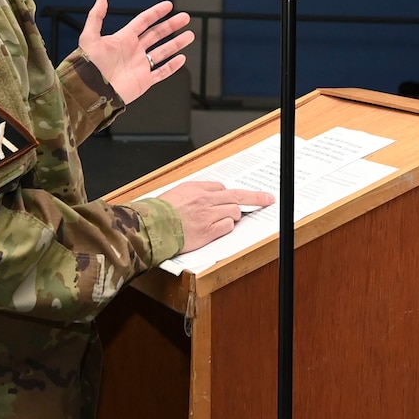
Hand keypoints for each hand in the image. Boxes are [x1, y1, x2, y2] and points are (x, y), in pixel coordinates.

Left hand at [79, 0, 193, 105]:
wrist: (90, 91)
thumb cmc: (87, 66)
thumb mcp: (89, 37)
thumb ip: (96, 16)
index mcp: (123, 39)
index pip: (143, 21)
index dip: (156, 13)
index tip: (168, 6)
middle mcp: (133, 51)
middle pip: (157, 34)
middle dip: (172, 25)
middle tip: (185, 18)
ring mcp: (140, 65)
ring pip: (163, 52)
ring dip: (176, 43)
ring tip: (189, 35)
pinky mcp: (144, 81)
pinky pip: (161, 72)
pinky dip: (172, 66)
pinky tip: (181, 59)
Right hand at [158, 180, 276, 252]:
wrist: (151, 227)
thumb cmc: (158, 214)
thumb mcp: (174, 194)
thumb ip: (192, 194)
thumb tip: (206, 196)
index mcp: (195, 188)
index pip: (220, 187)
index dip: (228, 194)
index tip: (237, 196)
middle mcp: (204, 199)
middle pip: (237, 195)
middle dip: (255, 197)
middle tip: (267, 198)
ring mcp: (208, 215)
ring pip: (234, 211)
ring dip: (233, 216)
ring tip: (223, 220)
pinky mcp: (208, 231)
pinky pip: (227, 227)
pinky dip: (226, 228)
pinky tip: (218, 229)